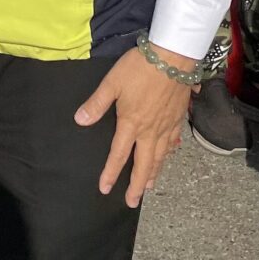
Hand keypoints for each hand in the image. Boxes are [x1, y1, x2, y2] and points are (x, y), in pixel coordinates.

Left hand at [74, 45, 193, 206]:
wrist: (173, 57)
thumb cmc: (140, 68)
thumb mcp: (112, 83)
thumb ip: (96, 104)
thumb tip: (80, 121)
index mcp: (132, 123)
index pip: (119, 154)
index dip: (111, 173)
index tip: (105, 189)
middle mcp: (150, 130)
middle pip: (144, 164)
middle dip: (137, 185)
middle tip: (132, 202)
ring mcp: (167, 126)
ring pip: (160, 156)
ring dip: (153, 173)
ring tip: (149, 187)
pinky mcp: (178, 118)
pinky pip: (173, 142)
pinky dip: (169, 153)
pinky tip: (168, 156)